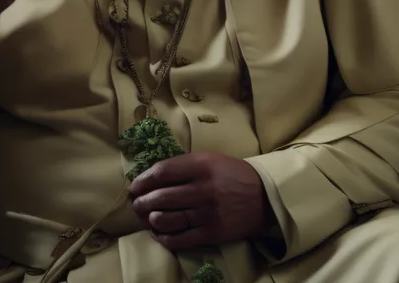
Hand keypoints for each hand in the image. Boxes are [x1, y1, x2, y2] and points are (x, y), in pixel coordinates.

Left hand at [129, 152, 274, 250]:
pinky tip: (157, 232)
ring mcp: (207, 214)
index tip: (135, 185)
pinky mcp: (212, 234)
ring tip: (145, 217)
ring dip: (149, 220)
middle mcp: (202, 190)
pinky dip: (164, 237)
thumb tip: (152, 176)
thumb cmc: (231, 174)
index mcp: (200, 166)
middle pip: (161, 197)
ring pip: (167, 220)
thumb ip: (183, 165)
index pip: (162, 172)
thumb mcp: (208, 159)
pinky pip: (180, 239)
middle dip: (142, 202)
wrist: (264, 196)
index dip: (143, 180)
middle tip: (135, 204)